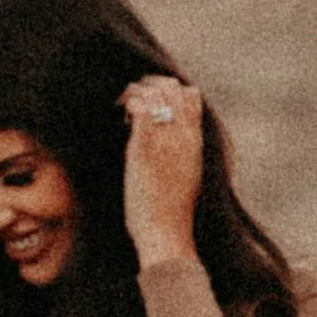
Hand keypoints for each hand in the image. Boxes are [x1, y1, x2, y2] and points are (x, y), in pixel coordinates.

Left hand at [120, 76, 205, 267]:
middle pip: (172, 87)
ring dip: (136, 92)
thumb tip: (174, 149)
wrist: (166, 231)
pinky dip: (129, 103)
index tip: (153, 103)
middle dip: (150, 85)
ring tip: (125, 108)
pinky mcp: (144, 148)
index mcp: (195, 141)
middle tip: (134, 100)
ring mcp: (164, 139)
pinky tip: (121, 116)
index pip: (191, 95)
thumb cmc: (173, 211)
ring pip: (155, 92)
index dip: (170, 90)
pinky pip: (139, 108)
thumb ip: (183, 154)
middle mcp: (182, 135)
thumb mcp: (187, 176)